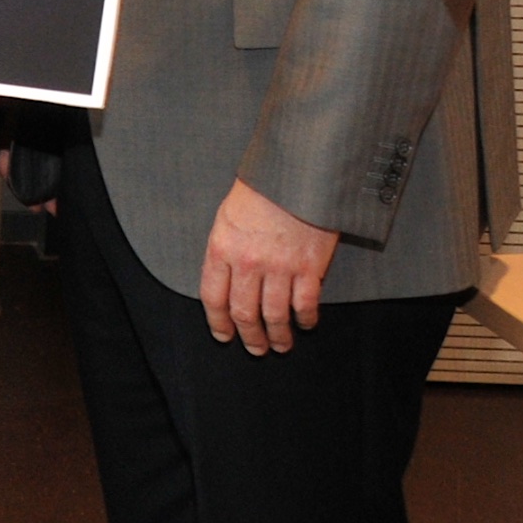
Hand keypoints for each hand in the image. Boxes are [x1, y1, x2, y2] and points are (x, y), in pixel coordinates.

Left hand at [200, 177, 337, 353]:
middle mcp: (247, 263)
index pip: (213, 297)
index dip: (218, 322)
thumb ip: (225, 249)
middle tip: (255, 349)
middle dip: (249, 336)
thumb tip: (226, 279)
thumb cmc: (261, 191)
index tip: (224, 335)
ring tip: (281, 345)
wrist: (297, 174)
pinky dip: (305, 319)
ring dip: (278, 336)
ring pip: (274, 315)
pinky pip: (305, 304)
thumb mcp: (227, 217)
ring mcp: (279, 267)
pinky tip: (305, 324)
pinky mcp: (309, 267)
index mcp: (221, 248)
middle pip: (244, 312)